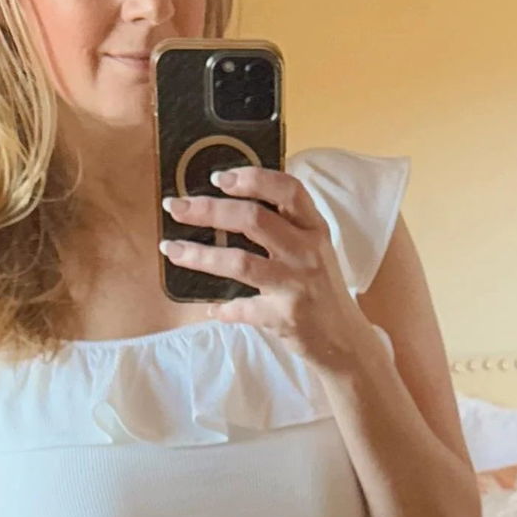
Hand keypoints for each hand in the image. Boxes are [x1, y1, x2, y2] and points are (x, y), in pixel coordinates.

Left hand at [161, 165, 375, 376]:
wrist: (345, 340)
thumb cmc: (320, 288)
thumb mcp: (313, 250)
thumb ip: (283, 227)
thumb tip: (228, 207)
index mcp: (314, 228)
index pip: (287, 190)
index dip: (253, 179)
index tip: (219, 177)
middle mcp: (307, 252)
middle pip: (253, 219)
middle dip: (208, 209)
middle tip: (176, 206)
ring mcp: (296, 285)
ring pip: (240, 262)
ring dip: (199, 255)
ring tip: (171, 249)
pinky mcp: (284, 317)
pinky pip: (243, 309)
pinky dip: (223, 308)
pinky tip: (210, 307)